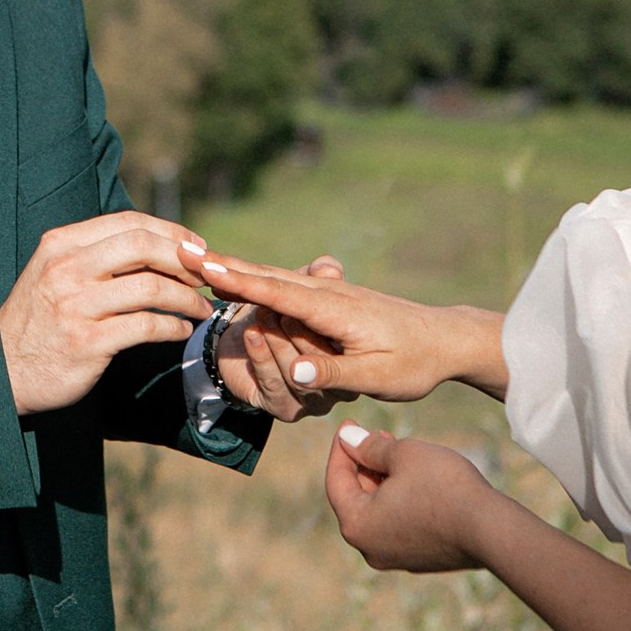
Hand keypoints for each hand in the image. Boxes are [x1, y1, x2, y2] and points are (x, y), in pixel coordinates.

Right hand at [0, 212, 209, 415]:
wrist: (3, 369)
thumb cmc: (40, 319)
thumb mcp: (55, 272)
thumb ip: (96, 254)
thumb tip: (158, 242)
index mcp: (61, 245)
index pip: (128, 223)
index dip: (170, 231)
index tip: (196, 247)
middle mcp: (66, 270)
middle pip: (142, 246)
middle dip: (184, 259)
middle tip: (205, 275)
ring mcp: (76, 306)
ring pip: (150, 287)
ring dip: (187, 297)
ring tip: (200, 307)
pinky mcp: (88, 342)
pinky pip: (146, 326)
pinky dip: (172, 327)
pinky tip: (180, 331)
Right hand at [197, 253, 505, 402]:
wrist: (445, 339)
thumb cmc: (414, 362)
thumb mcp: (377, 378)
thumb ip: (333, 374)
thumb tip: (293, 372)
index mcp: (336, 310)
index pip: (279, 293)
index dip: (241, 282)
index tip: (206, 268)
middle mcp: (328, 293)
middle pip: (268, 276)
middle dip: (226, 265)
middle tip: (184, 252)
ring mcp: (330, 292)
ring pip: (275, 276)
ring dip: (236, 268)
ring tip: (198, 260)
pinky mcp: (332, 297)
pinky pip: (286, 284)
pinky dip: (256, 277)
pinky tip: (240, 276)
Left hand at [214, 255, 351, 420]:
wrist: (241, 344)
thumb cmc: (278, 308)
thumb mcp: (300, 285)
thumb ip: (315, 274)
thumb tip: (330, 269)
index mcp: (349, 350)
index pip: (337, 330)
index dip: (315, 305)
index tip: (309, 283)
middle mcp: (337, 380)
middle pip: (318, 354)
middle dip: (292, 324)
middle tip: (271, 302)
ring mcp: (313, 399)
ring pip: (294, 369)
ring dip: (273, 337)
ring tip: (260, 313)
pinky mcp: (285, 408)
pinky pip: (273, 384)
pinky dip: (260, 355)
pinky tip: (252, 334)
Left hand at [326, 422, 496, 572]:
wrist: (491, 529)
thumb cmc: (444, 486)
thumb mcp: (403, 453)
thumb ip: (370, 446)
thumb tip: (349, 440)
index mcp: (357, 525)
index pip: (336, 480)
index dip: (341, 447)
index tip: (348, 424)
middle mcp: (369, 548)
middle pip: (355, 497)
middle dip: (363, 463)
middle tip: (376, 434)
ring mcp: (395, 558)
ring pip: (378, 511)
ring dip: (382, 480)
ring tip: (397, 451)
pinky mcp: (419, 559)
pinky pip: (398, 524)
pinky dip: (399, 500)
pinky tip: (415, 479)